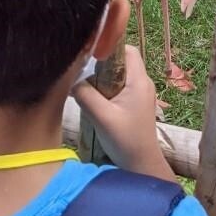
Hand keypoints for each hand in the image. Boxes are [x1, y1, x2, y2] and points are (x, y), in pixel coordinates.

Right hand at [73, 47, 175, 182]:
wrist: (142, 166)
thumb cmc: (125, 141)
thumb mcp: (101, 117)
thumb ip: (86, 95)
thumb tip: (72, 81)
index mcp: (139, 80)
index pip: (127, 50)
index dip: (109, 49)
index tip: (90, 57)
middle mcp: (142, 82)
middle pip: (121, 61)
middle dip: (102, 67)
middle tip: (86, 80)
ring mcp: (140, 93)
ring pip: (118, 75)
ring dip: (102, 82)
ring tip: (90, 95)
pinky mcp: (135, 104)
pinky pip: (119, 88)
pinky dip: (106, 92)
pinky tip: (96, 105)